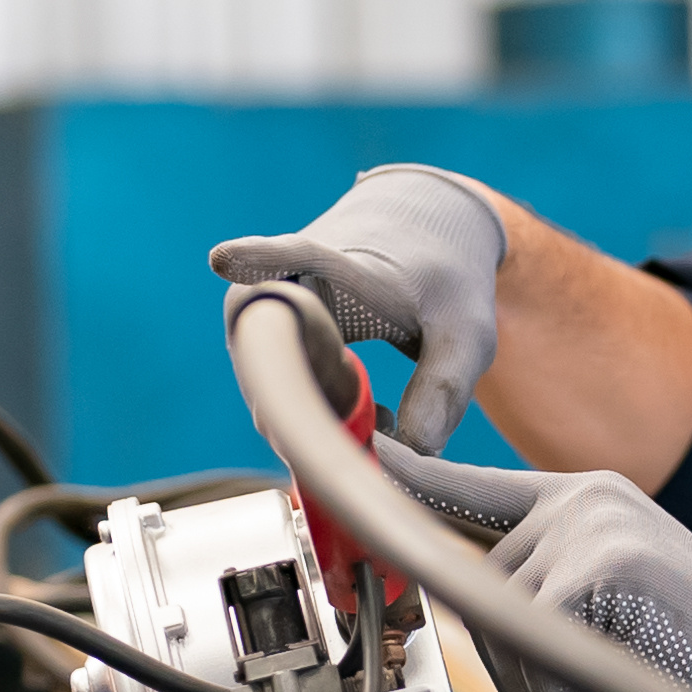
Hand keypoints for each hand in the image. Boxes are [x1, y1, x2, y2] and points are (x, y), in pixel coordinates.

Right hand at [209, 167, 506, 446]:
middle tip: (372, 425)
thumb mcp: (467, 332)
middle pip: (267, 349)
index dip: (260, 262)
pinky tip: (369, 415)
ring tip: (381, 413)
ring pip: (268, 379)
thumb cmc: (443, 282)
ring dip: (319, 412)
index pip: (297, 258)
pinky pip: (276, 385)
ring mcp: (271, 309)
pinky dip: (317, 411)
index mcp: (345, 265)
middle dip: (311, 403)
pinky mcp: (268, 337)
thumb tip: (415, 450)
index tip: (224, 259)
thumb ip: (445, 388)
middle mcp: (290, 279)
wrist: (421, 241)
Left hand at [372, 441, 691, 691]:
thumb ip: (546, 574)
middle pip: (481, 586)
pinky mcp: (599, 568)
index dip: (416, 479)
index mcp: (586, 495)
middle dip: (509, 662)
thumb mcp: (615, 589)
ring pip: (504, 627)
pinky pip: (535, 651)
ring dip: (537, 691)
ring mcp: (591, 527)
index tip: (369, 458)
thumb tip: (453, 591)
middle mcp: (582, 499)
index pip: (478, 487)